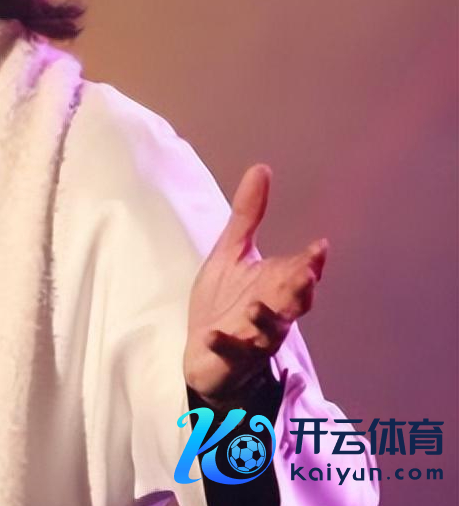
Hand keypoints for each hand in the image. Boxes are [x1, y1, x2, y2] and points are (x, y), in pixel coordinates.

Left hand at [184, 164, 327, 405]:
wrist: (206, 353)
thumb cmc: (226, 300)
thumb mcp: (232, 252)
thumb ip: (248, 215)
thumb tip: (261, 168)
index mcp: (276, 287)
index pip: (300, 273)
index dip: (310, 263)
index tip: (319, 248)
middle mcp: (273, 313)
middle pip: (293, 303)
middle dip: (299, 290)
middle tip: (306, 276)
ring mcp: (253, 337)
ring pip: (268, 331)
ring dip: (266, 320)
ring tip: (258, 307)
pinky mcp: (230, 356)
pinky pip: (230, 352)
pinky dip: (224, 344)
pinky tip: (212, 335)